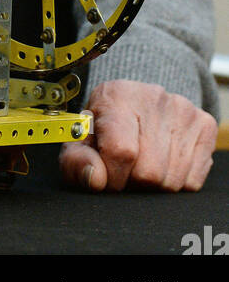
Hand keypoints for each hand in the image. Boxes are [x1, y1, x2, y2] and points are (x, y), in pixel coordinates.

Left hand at [59, 79, 216, 190]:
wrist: (135, 102)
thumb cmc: (104, 126)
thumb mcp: (81, 140)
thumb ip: (76, 161)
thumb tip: (95, 178)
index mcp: (116, 96)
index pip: (120, 151)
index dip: (113, 176)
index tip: (108, 176)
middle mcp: (153, 97)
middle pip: (149, 172)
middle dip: (133, 180)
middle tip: (126, 166)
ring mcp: (183, 110)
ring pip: (172, 180)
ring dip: (155, 184)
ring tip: (143, 162)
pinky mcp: (204, 125)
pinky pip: (192, 180)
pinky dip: (177, 181)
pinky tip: (164, 161)